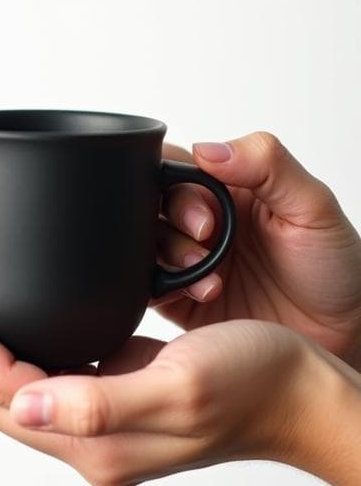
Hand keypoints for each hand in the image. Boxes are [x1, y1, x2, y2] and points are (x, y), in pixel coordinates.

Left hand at [0, 268, 360, 485]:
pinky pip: (42, 375)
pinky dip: (9, 343)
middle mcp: (91, 440)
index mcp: (96, 441)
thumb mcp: (181, 386)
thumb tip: (24, 403)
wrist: (305, 396)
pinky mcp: (116, 400)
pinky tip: (5, 317)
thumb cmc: (258, 385)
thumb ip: (98, 402)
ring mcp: (102, 423)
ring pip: (10, 385)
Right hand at [156, 132, 360, 370]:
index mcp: (230, 187)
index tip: (206, 216)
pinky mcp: (180, 301)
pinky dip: (160, 290)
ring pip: (144, 244)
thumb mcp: (313, 206)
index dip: (178, 186)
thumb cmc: (335, 269)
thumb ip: (267, 164)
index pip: (177, 166)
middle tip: (206, 243)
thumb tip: (206, 149)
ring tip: (211, 282)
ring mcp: (190, 261)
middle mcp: (205, 221)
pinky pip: (147, 288)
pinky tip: (202, 297)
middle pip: (151, 204)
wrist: (341, 336)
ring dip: (170, 258)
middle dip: (172, 223)